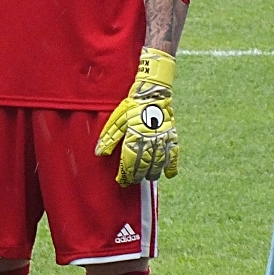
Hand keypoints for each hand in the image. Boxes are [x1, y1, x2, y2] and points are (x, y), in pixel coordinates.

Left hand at [95, 48, 178, 185]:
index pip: (129, 161)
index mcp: (134, 136)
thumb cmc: (131, 106)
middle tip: (132, 181)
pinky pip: (173, 154)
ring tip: (146, 177)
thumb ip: (109, 137)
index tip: (121, 180)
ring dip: (152, 173)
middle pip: (143, 165)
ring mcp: (162, 139)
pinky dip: (172, 166)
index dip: (125, 173)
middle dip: (137, 175)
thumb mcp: (116, 119)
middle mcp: (149, 140)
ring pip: (158, 163)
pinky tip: (169, 175)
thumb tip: (99, 153)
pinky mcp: (171, 136)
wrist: (153, 93)